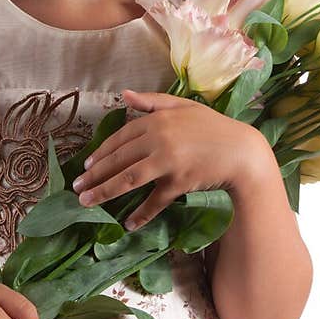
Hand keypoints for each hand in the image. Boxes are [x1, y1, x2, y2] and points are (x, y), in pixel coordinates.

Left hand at [71, 89, 260, 229]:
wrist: (242, 151)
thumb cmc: (213, 127)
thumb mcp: (184, 107)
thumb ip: (152, 100)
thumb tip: (124, 95)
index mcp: (157, 120)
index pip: (120, 138)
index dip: (101, 153)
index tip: (87, 166)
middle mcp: (158, 140)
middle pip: (118, 159)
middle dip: (95, 174)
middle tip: (78, 186)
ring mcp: (168, 162)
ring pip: (128, 180)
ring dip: (104, 192)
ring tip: (86, 202)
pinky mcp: (178, 183)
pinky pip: (154, 201)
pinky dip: (141, 214)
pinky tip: (128, 223)